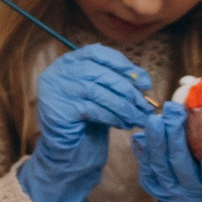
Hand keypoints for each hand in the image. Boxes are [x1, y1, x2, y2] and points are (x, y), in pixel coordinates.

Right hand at [18, 44, 153, 201]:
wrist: (68, 148)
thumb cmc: (88, 118)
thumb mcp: (103, 94)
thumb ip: (116, 82)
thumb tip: (144, 82)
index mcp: (68, 62)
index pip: (99, 54)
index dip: (125, 66)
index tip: (145, 83)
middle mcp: (57, 71)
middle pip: (102, 74)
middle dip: (129, 91)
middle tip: (147, 107)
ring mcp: (55, 89)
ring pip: (100, 93)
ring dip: (125, 107)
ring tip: (138, 118)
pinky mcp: (58, 109)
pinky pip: (94, 109)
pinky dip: (113, 117)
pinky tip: (123, 124)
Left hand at [134, 103, 201, 201]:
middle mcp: (193, 191)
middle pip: (181, 165)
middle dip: (175, 137)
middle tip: (173, 110)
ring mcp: (170, 190)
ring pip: (160, 165)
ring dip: (156, 140)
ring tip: (157, 117)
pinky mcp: (154, 186)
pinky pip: (145, 168)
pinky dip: (143, 151)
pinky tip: (142, 133)